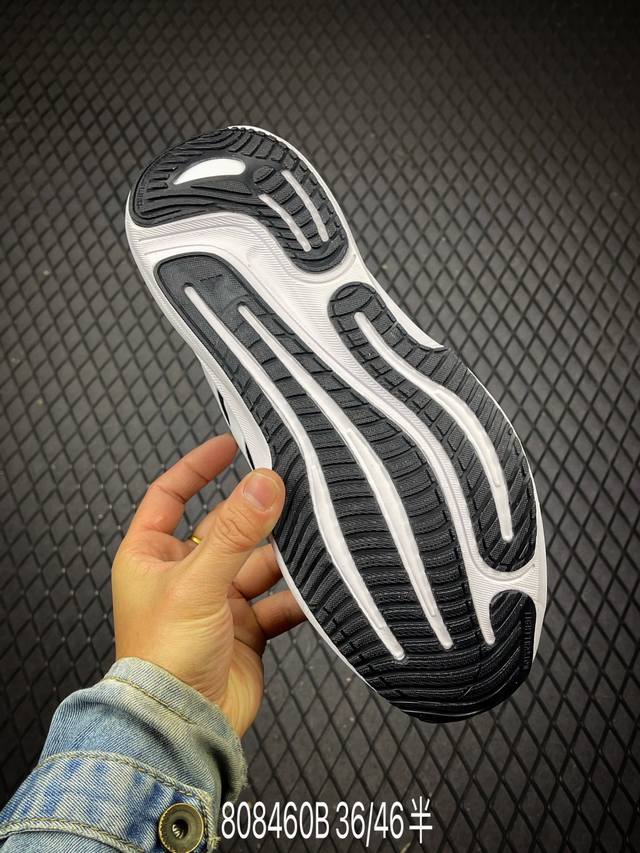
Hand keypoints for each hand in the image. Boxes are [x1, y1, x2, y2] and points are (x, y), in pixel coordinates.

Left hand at [112, 434, 304, 735]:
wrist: (182, 727)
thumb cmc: (163, 658)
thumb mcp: (197, 582)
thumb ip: (235, 532)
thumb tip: (264, 483)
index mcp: (151, 556)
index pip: (170, 495)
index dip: (197, 467)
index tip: (231, 444)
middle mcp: (184, 575)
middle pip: (226, 528)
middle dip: (257, 513)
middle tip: (292, 488)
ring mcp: (217, 602)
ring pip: (258, 563)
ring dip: (285, 555)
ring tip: (315, 538)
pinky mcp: (246, 629)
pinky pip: (279, 601)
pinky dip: (299, 595)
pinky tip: (321, 587)